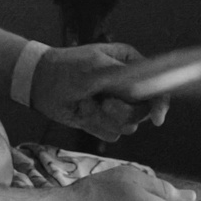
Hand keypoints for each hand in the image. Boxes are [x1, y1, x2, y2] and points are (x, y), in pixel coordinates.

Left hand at [30, 42, 169, 141]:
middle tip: (104, 103)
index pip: (157, 87)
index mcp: (132, 66)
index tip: (157, 119)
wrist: (39, 83)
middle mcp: (129, 87)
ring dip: (104, 118)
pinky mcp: (105, 122)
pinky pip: (112, 135)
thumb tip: (144, 89)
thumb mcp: (96, 67)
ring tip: (86, 102)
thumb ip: (122, 78)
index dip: (161, 104)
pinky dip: (95, 126)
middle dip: (122, 111)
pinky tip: (81, 112)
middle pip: (143, 112)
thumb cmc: (67, 68)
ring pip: (128, 126)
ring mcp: (117, 106)